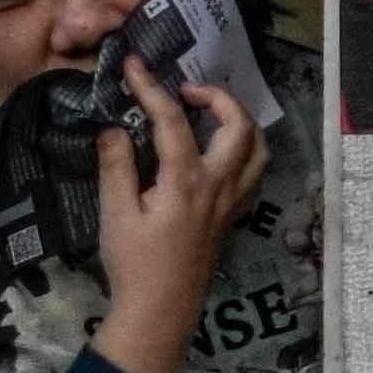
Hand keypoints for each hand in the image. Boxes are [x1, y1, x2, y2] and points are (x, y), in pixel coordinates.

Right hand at [89, 68, 269, 372]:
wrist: (161, 309)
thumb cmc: (135, 264)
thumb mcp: (115, 212)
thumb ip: (117, 165)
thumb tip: (116, 127)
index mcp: (187, 180)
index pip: (173, 119)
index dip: (151, 87)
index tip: (132, 63)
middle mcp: (219, 184)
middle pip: (239, 125)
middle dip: (216, 95)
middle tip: (182, 90)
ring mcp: (232, 200)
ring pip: (257, 148)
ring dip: (238, 120)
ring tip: (206, 112)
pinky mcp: (233, 215)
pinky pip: (253, 171)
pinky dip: (243, 148)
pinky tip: (216, 149)